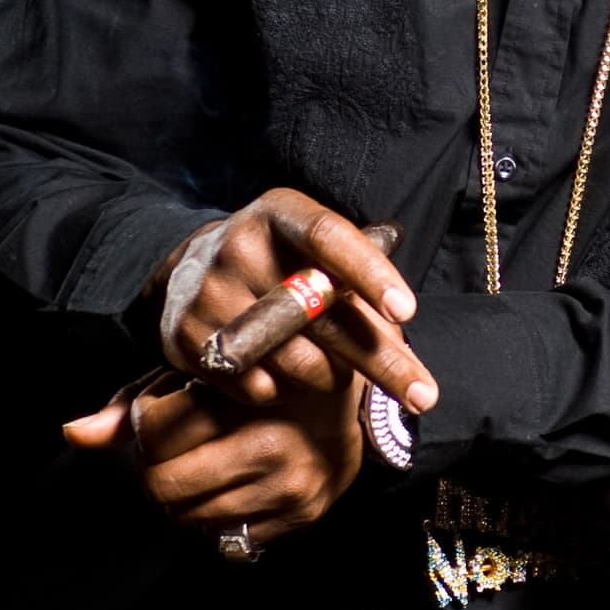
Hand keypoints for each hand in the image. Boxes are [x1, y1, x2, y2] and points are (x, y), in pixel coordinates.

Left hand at [65, 366, 369, 551]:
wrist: (350, 401)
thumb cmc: (262, 377)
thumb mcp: (202, 374)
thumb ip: (134, 403)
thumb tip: (72, 435)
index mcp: (244, 393)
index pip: (152, 430)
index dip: (147, 423)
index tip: (164, 412)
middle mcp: (270, 444)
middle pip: (163, 483)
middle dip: (155, 468)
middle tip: (173, 449)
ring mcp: (289, 485)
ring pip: (189, 516)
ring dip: (182, 497)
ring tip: (202, 465)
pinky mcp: (302, 515)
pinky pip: (226, 539)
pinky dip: (215, 519)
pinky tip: (230, 488)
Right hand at [154, 190, 437, 414]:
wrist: (193, 273)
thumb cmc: (279, 263)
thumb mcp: (312, 249)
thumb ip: (356, 272)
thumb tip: (400, 315)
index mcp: (280, 214)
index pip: (329, 238)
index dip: (369, 274)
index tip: (407, 312)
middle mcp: (239, 246)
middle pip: (318, 312)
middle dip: (380, 360)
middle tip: (424, 395)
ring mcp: (208, 292)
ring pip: (292, 358)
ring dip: (329, 377)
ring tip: (336, 376)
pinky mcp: (185, 336)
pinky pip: (255, 384)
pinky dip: (281, 390)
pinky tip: (281, 376)